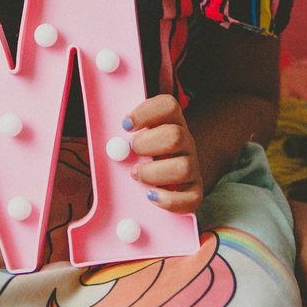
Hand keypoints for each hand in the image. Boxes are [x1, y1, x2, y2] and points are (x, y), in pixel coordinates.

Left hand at [123, 95, 203, 213]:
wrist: (174, 178)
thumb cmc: (148, 154)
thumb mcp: (139, 137)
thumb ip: (124, 135)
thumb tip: (112, 144)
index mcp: (172, 122)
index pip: (168, 106)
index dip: (146, 112)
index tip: (126, 125)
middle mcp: (186, 142)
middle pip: (175, 136)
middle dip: (146, 145)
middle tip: (131, 151)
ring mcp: (192, 167)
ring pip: (183, 168)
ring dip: (153, 173)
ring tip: (136, 174)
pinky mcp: (194, 192)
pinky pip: (190, 198)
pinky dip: (168, 200)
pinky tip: (151, 195)